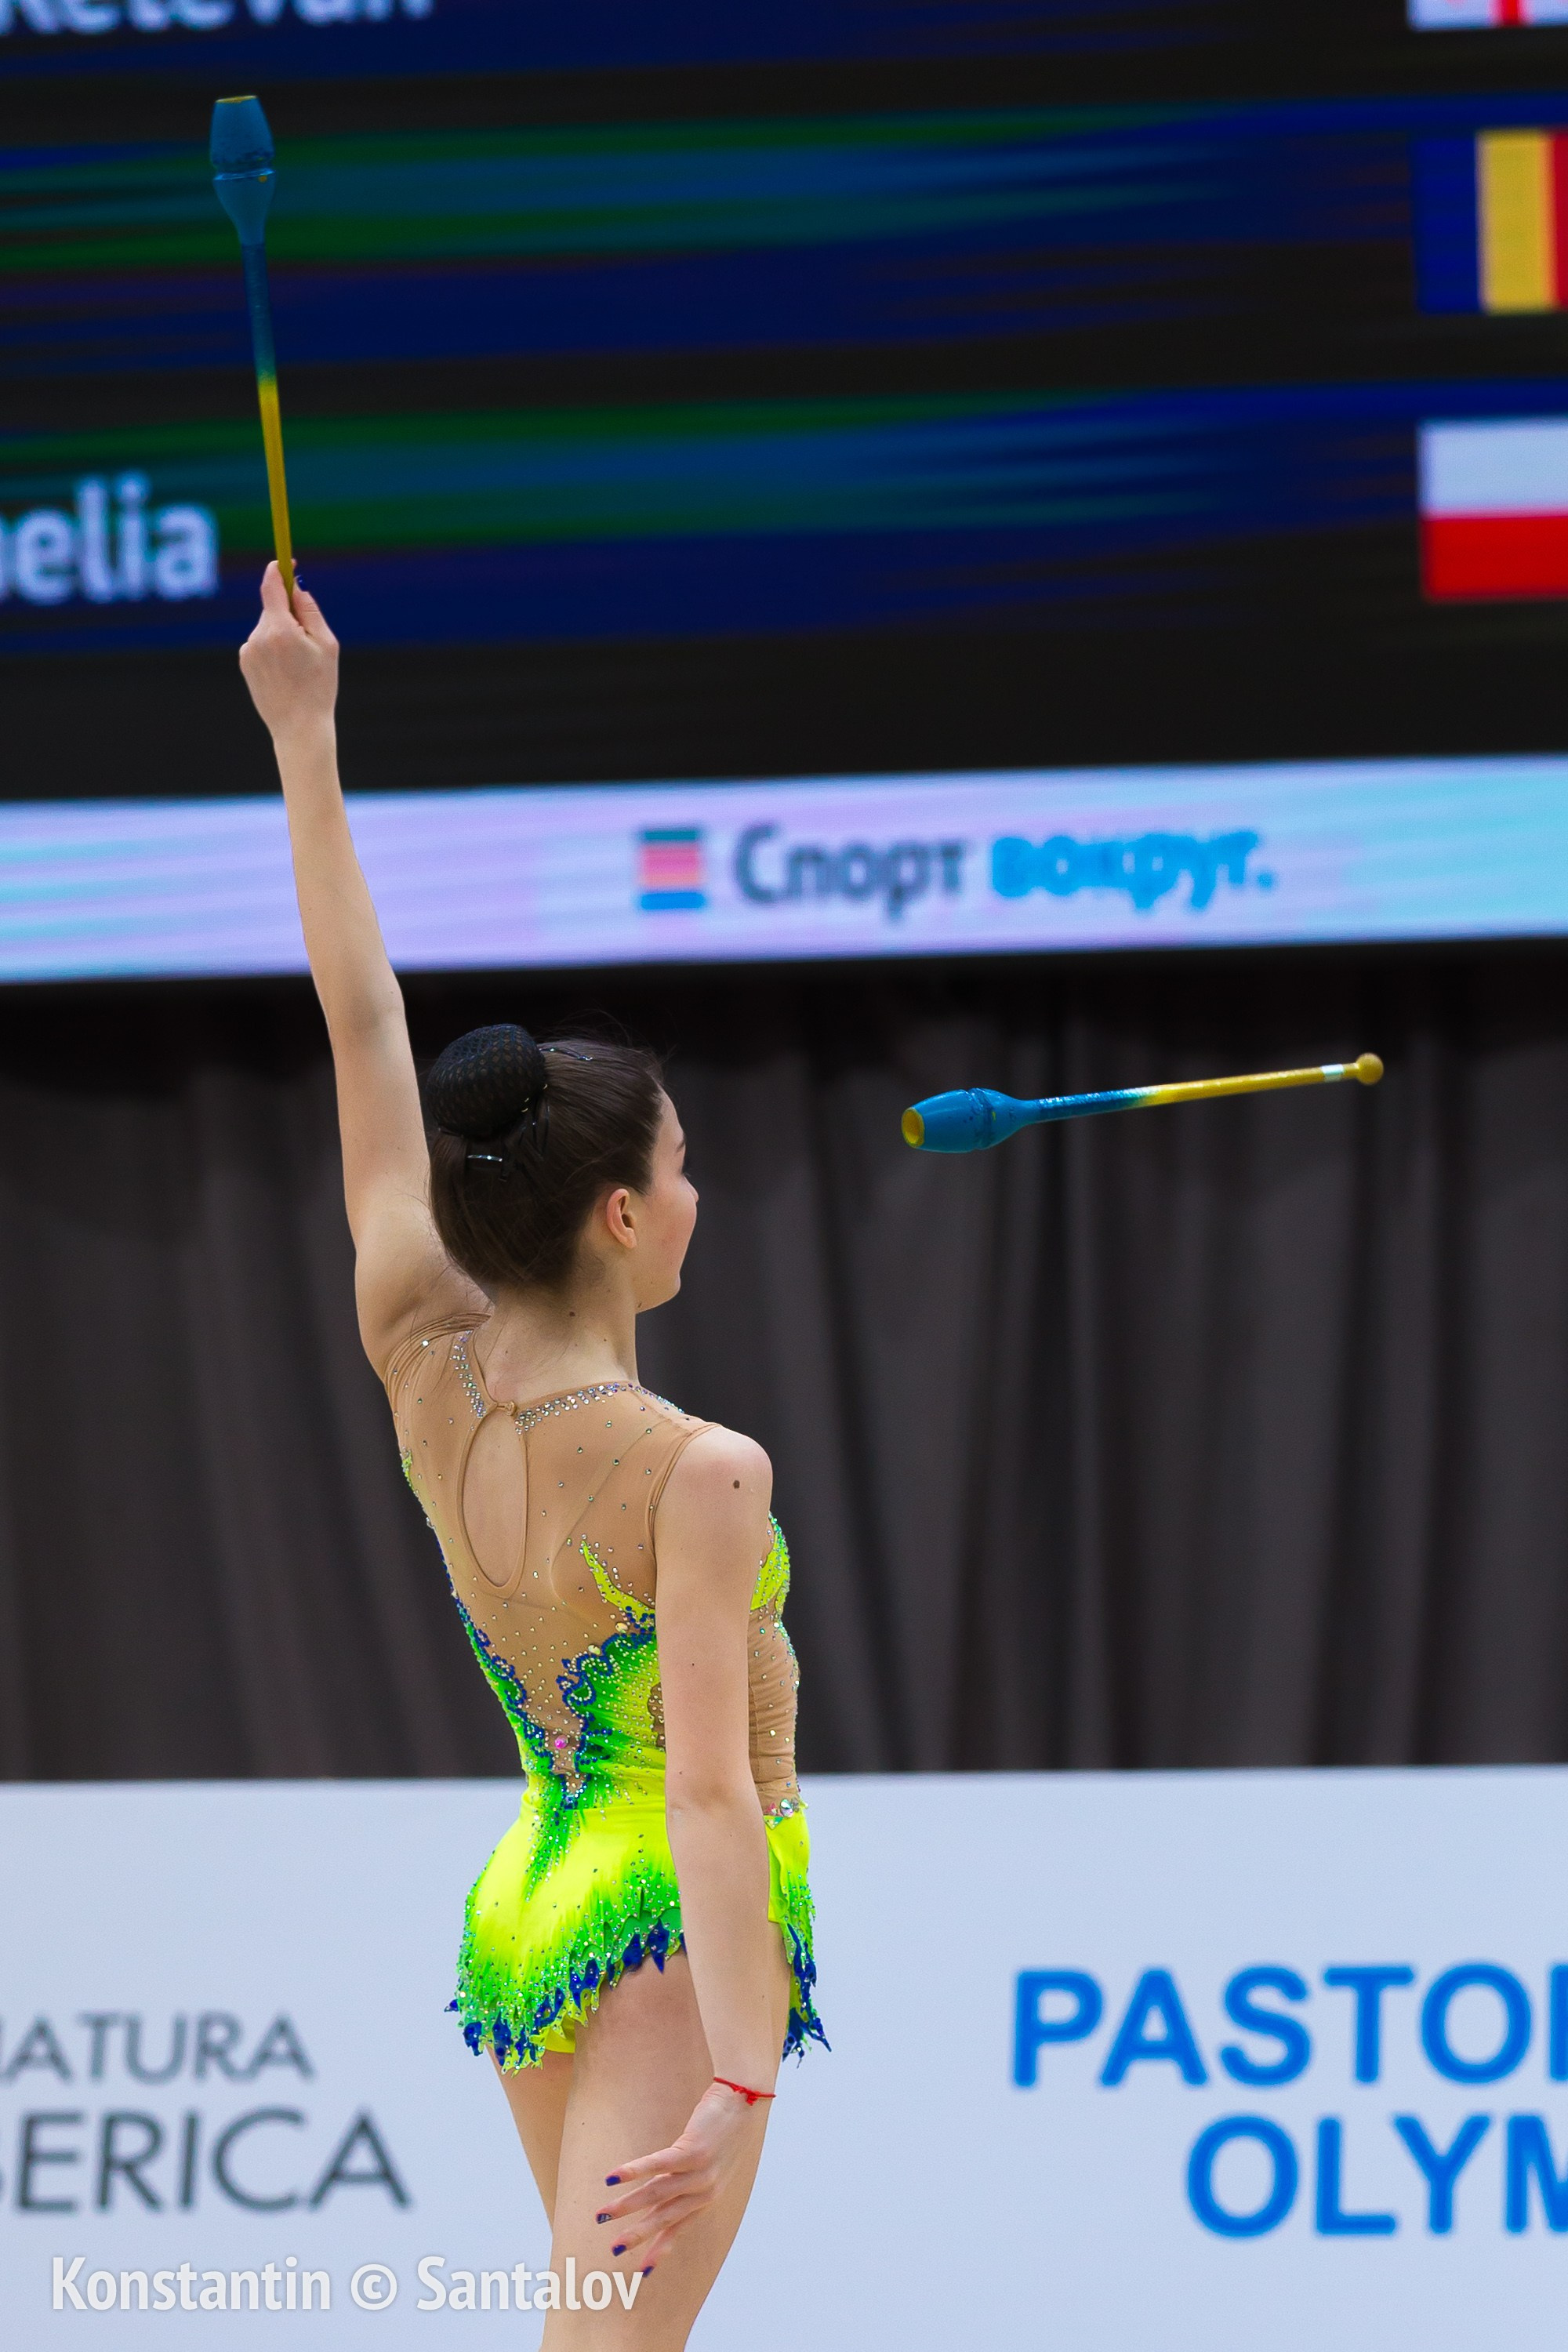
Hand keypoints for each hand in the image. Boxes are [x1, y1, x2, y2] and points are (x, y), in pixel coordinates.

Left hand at [239, 561, 338, 744]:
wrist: (299, 727)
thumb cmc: (319, 686)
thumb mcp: (326, 645)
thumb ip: (310, 612)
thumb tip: (297, 588)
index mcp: (279, 630)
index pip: (271, 586)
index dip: (278, 570)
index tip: (284, 561)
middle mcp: (258, 636)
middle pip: (272, 608)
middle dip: (289, 613)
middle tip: (309, 636)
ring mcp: (248, 650)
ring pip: (267, 628)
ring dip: (282, 634)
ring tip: (298, 664)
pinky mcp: (245, 662)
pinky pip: (261, 644)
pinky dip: (273, 649)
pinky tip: (286, 672)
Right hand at [597, 2079, 771, 2269]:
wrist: (744, 2100)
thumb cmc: (722, 2129)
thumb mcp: (707, 2163)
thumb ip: (683, 2180)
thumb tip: (655, 2192)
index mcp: (707, 2197)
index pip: (678, 2229)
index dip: (659, 2249)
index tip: (641, 2271)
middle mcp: (704, 2191)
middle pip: (663, 2217)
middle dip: (636, 2234)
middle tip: (613, 2248)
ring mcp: (700, 2173)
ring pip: (656, 2194)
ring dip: (625, 2205)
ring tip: (601, 2215)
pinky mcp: (693, 2150)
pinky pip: (658, 2165)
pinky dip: (634, 2171)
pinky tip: (612, 2177)